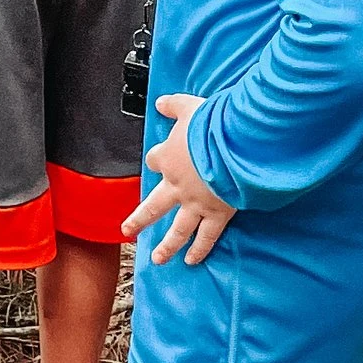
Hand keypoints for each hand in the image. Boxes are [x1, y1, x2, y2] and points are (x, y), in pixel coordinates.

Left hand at [121, 95, 237, 265]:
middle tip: (128, 229)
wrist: (233, 145)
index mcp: (169, 159)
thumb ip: (174, 105)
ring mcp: (195, 203)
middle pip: (153, 206)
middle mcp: (177, 186)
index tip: (158, 159)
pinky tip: (191, 260)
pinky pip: (206, 237)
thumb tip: (160, 101)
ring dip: (166, 246)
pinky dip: (199, 250)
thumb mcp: (189, 107)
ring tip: (158, 258)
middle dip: (140, 219)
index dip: (157, 159)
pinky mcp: (216, 214)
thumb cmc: (212, 124)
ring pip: (177, 230)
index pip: (155, 160)